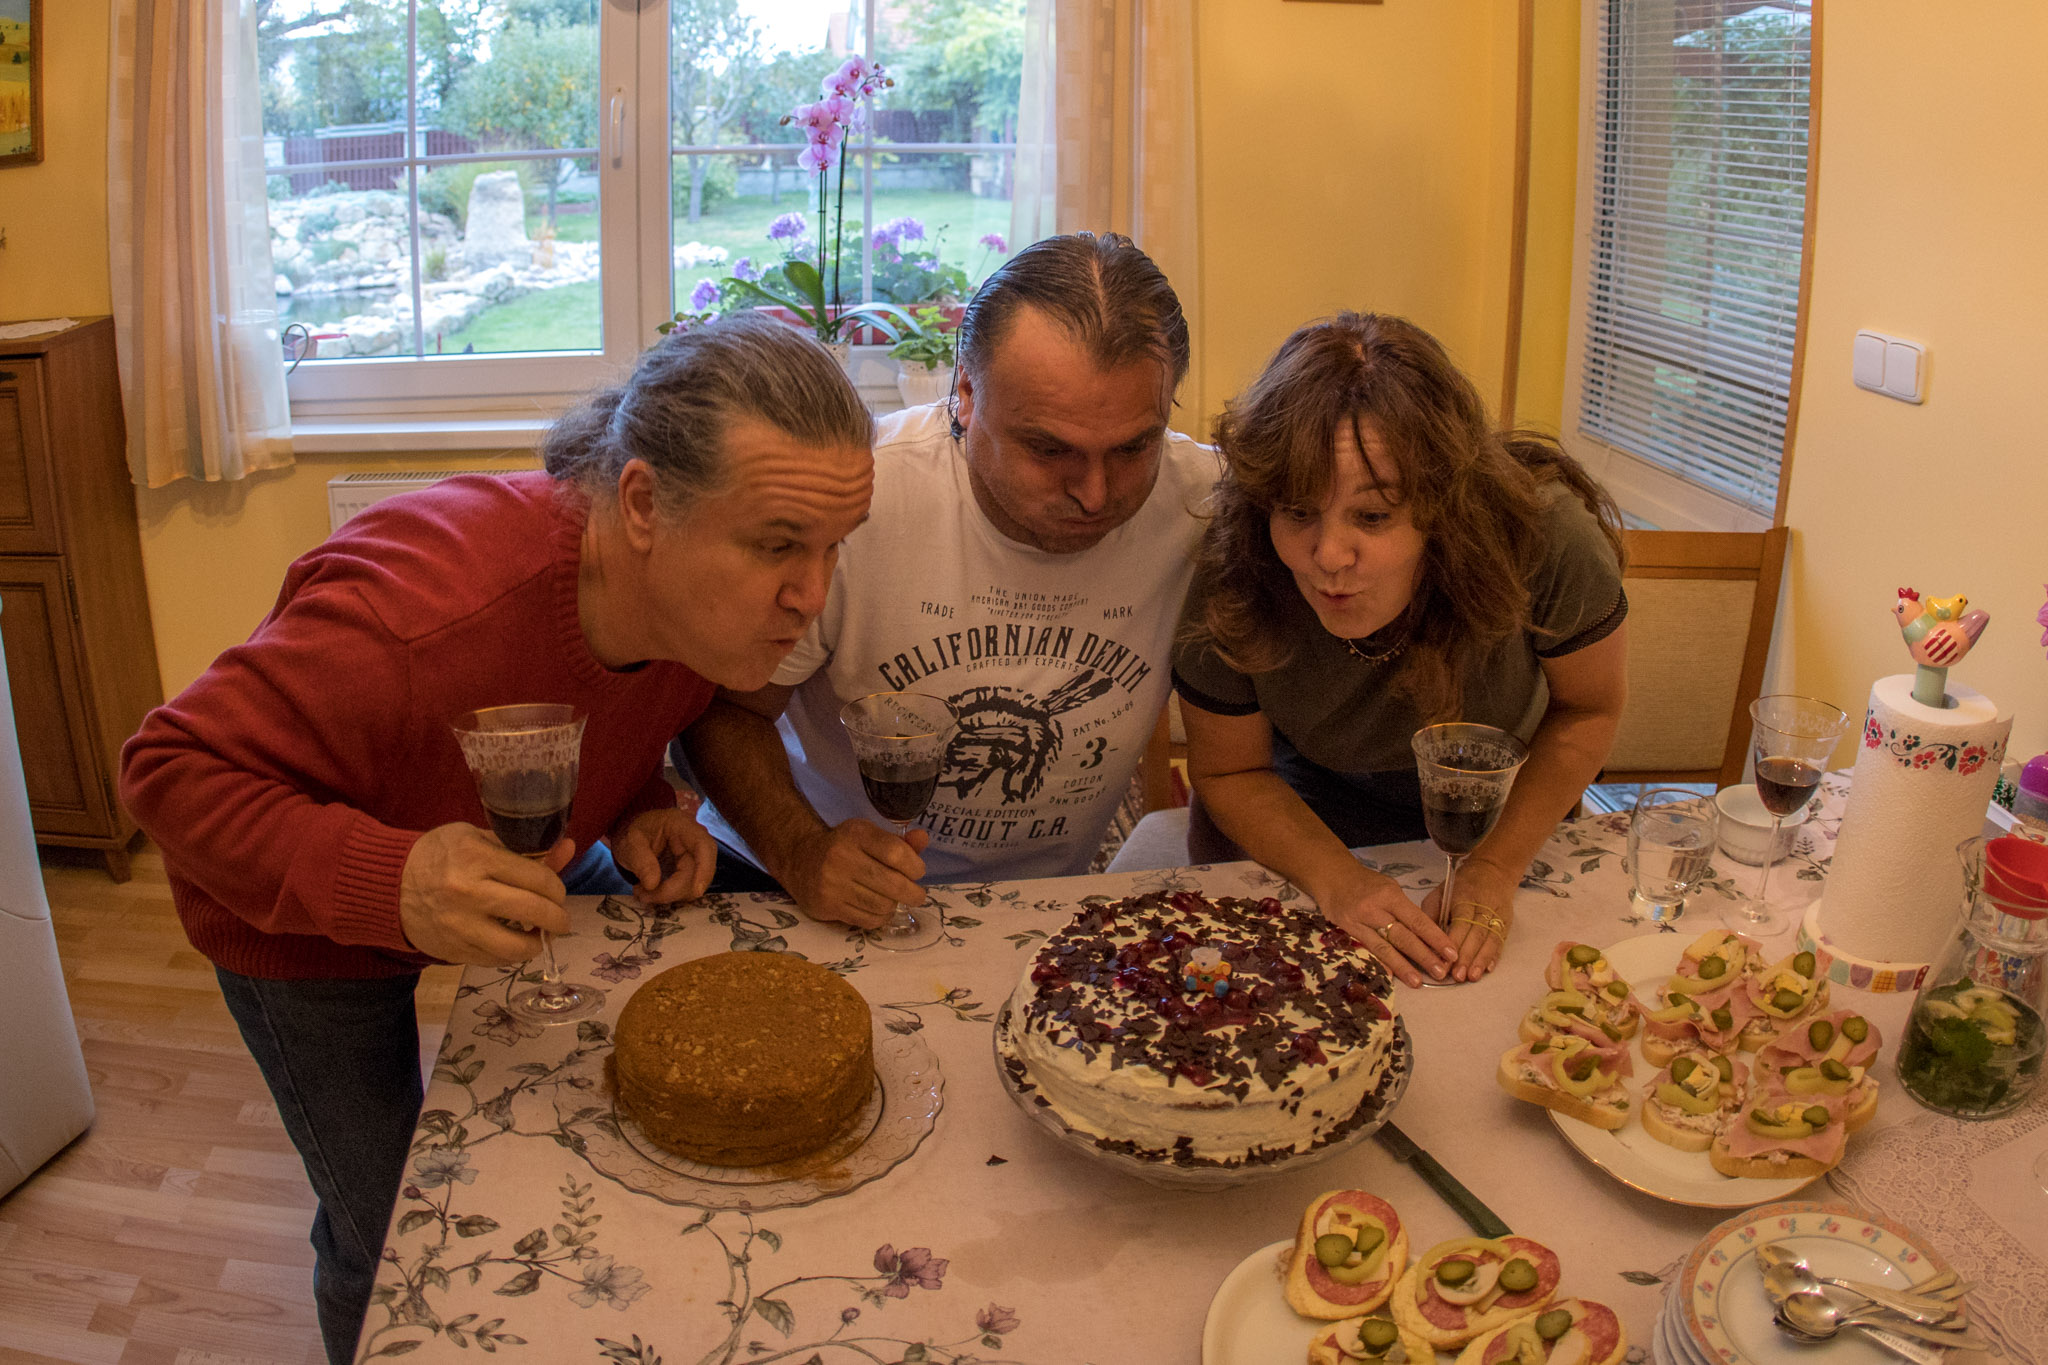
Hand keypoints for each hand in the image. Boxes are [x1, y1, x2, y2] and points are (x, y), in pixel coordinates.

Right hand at [399, 823, 571, 966]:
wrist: (387, 885)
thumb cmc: (436, 855)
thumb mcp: (475, 838)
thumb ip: (521, 847)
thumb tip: (567, 848)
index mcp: (477, 858)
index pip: (537, 878)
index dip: (556, 887)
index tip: (557, 892)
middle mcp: (469, 893)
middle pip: (533, 911)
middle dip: (558, 918)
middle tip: (560, 919)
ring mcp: (459, 925)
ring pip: (516, 946)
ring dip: (538, 944)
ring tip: (541, 936)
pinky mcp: (452, 950)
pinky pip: (495, 960)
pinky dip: (510, 954)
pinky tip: (513, 943)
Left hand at [608, 804, 716, 903]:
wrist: (635, 835)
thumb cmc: (635, 833)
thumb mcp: (630, 843)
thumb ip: (640, 861)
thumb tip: (652, 884)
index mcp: (683, 826)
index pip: (704, 846)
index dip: (705, 869)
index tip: (696, 891)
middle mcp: (695, 841)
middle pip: (697, 871)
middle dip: (673, 890)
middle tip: (644, 895)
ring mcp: (695, 857)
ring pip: (694, 884)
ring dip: (670, 895)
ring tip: (643, 893)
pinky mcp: (691, 871)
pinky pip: (687, 888)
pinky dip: (670, 895)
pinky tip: (651, 892)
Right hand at [782, 819, 928, 929]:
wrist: (800, 859)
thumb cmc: (844, 846)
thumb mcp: (869, 836)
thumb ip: (899, 841)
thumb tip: (923, 839)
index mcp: (856, 834)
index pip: (896, 853)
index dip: (915, 866)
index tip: (918, 872)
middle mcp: (842, 857)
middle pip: (892, 884)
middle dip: (913, 893)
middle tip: (917, 894)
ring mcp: (832, 883)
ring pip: (882, 905)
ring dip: (894, 905)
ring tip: (893, 899)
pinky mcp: (826, 905)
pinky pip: (867, 920)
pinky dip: (880, 918)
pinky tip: (878, 909)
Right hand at [1319, 862, 1456, 988]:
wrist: (1332, 876)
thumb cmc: (1366, 882)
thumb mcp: (1389, 888)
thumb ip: (1405, 910)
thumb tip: (1426, 934)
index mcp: (1390, 896)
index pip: (1417, 920)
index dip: (1435, 938)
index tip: (1451, 953)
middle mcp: (1375, 909)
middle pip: (1403, 936)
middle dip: (1424, 956)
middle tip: (1441, 972)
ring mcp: (1359, 922)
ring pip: (1384, 947)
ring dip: (1403, 966)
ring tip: (1417, 982)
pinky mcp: (1348, 931)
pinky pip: (1367, 949)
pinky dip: (1380, 963)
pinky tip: (1390, 976)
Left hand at [1420, 857, 1518, 981]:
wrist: (1493, 870)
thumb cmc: (1460, 884)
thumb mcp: (1440, 892)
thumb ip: (1431, 914)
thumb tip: (1424, 940)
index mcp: (1465, 897)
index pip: (1460, 923)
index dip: (1452, 944)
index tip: (1443, 962)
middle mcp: (1483, 907)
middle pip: (1476, 934)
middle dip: (1466, 957)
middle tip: (1457, 976)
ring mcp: (1498, 915)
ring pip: (1491, 940)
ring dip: (1481, 960)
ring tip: (1471, 977)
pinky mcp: (1506, 922)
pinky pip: (1501, 941)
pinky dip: (1494, 956)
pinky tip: (1487, 969)